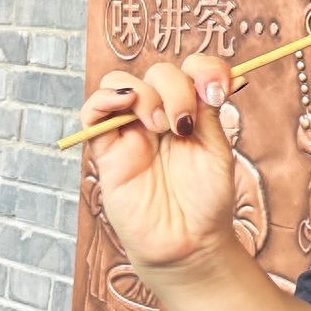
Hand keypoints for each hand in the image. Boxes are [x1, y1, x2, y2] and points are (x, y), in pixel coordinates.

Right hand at [77, 55, 236, 281]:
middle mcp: (159, 113)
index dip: (205, 69)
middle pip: (158, 72)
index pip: (190, 68)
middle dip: (176, 90)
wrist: (189, 242)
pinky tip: (126, 105)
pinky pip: (92, 111)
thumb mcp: (216, 148)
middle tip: (183, 125)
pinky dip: (104, 99)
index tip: (218, 91)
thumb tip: (212, 76)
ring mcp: (131, 130)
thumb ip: (207, 111)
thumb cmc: (206, 199)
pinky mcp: (107, 150)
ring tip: (160, 126)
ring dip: (145, 94)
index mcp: (190, 110)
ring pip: (121, 82)